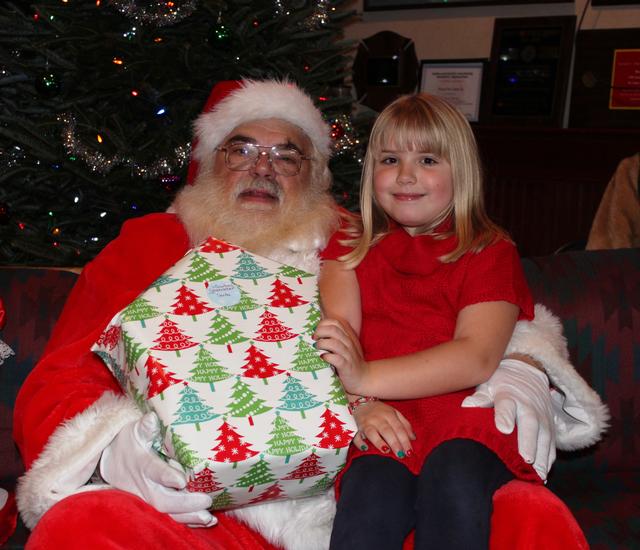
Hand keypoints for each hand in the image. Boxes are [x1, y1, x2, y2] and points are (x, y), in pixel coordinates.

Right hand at [100, 413, 215, 526]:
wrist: (110, 462)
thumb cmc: (129, 443)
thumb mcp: (134, 431)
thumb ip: (145, 427)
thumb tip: (152, 419)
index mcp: (143, 464)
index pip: (154, 472)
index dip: (166, 477)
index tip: (181, 480)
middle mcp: (145, 485)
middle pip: (163, 499)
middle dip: (185, 503)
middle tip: (206, 500)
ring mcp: (149, 498)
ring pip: (168, 512)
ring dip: (188, 516)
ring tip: (208, 517)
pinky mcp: (154, 505)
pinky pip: (170, 517)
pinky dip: (187, 521)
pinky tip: (206, 521)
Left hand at [314, 318, 367, 394]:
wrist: (363, 377)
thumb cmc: (349, 360)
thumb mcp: (343, 345)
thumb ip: (334, 337)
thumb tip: (316, 331)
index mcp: (347, 335)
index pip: (335, 322)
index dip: (323, 324)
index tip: (316, 331)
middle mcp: (348, 342)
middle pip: (333, 330)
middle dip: (320, 332)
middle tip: (314, 338)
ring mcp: (348, 354)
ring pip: (335, 343)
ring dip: (322, 343)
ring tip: (317, 347)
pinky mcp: (347, 366)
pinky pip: (337, 359)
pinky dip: (328, 357)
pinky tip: (323, 358)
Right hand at [352, 401, 415, 458]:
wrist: (361, 401)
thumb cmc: (380, 410)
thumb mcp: (394, 413)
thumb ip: (405, 424)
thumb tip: (413, 438)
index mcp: (389, 414)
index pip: (398, 428)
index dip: (404, 440)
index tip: (409, 452)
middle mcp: (377, 418)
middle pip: (387, 431)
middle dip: (394, 443)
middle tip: (401, 455)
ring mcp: (366, 423)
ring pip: (372, 433)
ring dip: (378, 442)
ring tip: (386, 451)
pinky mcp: (356, 428)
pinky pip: (356, 436)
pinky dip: (360, 442)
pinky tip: (365, 448)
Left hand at [461, 358, 555, 479]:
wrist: (526, 372)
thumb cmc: (501, 383)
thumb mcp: (489, 384)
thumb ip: (480, 397)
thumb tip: (467, 405)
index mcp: (509, 396)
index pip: (506, 405)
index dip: (505, 416)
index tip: (504, 429)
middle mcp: (529, 407)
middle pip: (531, 424)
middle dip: (529, 442)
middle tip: (526, 461)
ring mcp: (542, 417)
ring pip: (545, 437)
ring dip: (542, 457)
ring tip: (537, 475)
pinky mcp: (550, 426)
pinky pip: (551, 445)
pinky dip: (548, 460)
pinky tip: (543, 475)